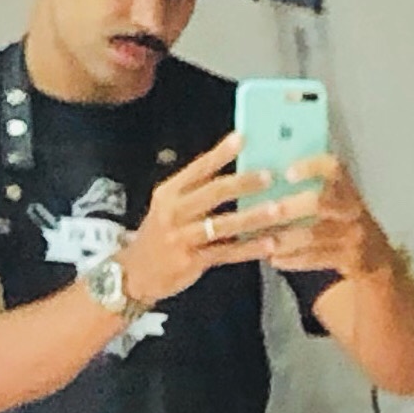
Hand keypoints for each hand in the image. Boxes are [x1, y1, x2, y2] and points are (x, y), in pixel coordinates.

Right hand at [117, 133, 316, 304]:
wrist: (135, 274)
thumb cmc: (161, 234)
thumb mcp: (170, 207)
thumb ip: (197, 191)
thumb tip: (238, 172)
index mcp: (169, 192)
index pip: (197, 168)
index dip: (220, 153)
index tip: (243, 138)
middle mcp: (174, 211)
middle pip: (212, 193)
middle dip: (243, 183)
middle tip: (271, 176)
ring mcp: (182, 237)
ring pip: (222, 224)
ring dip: (251, 217)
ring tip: (277, 210)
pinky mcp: (191, 261)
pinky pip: (226, 253)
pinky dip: (249, 249)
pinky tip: (270, 244)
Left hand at [267, 154, 396, 277]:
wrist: (377, 257)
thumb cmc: (343, 223)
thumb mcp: (337, 202)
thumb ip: (309, 190)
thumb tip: (265, 180)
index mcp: (346, 188)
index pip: (334, 168)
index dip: (311, 167)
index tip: (287, 172)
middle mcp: (352, 209)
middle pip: (320, 202)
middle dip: (289, 207)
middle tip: (266, 211)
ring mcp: (353, 236)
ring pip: (313, 235)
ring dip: (283, 238)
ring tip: (261, 241)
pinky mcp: (350, 259)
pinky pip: (315, 258)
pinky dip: (292, 259)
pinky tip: (274, 258)